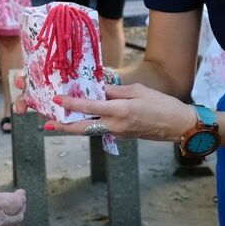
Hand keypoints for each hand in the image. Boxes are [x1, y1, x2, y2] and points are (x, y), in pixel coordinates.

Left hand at [38, 82, 194, 142]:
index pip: (89, 107)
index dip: (71, 104)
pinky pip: (100, 131)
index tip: (57, 100)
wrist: (178, 126)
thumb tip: (96, 89)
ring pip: (90, 131)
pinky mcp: (121, 136)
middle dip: (63, 126)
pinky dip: (87, 126)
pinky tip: (79, 120)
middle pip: (83, 128)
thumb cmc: (161, 104)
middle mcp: (115, 126)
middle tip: (46, 123)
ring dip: (73, 127)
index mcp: (120, 112)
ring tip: (56, 122)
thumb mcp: (138, 91)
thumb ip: (115, 91)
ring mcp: (118, 133)